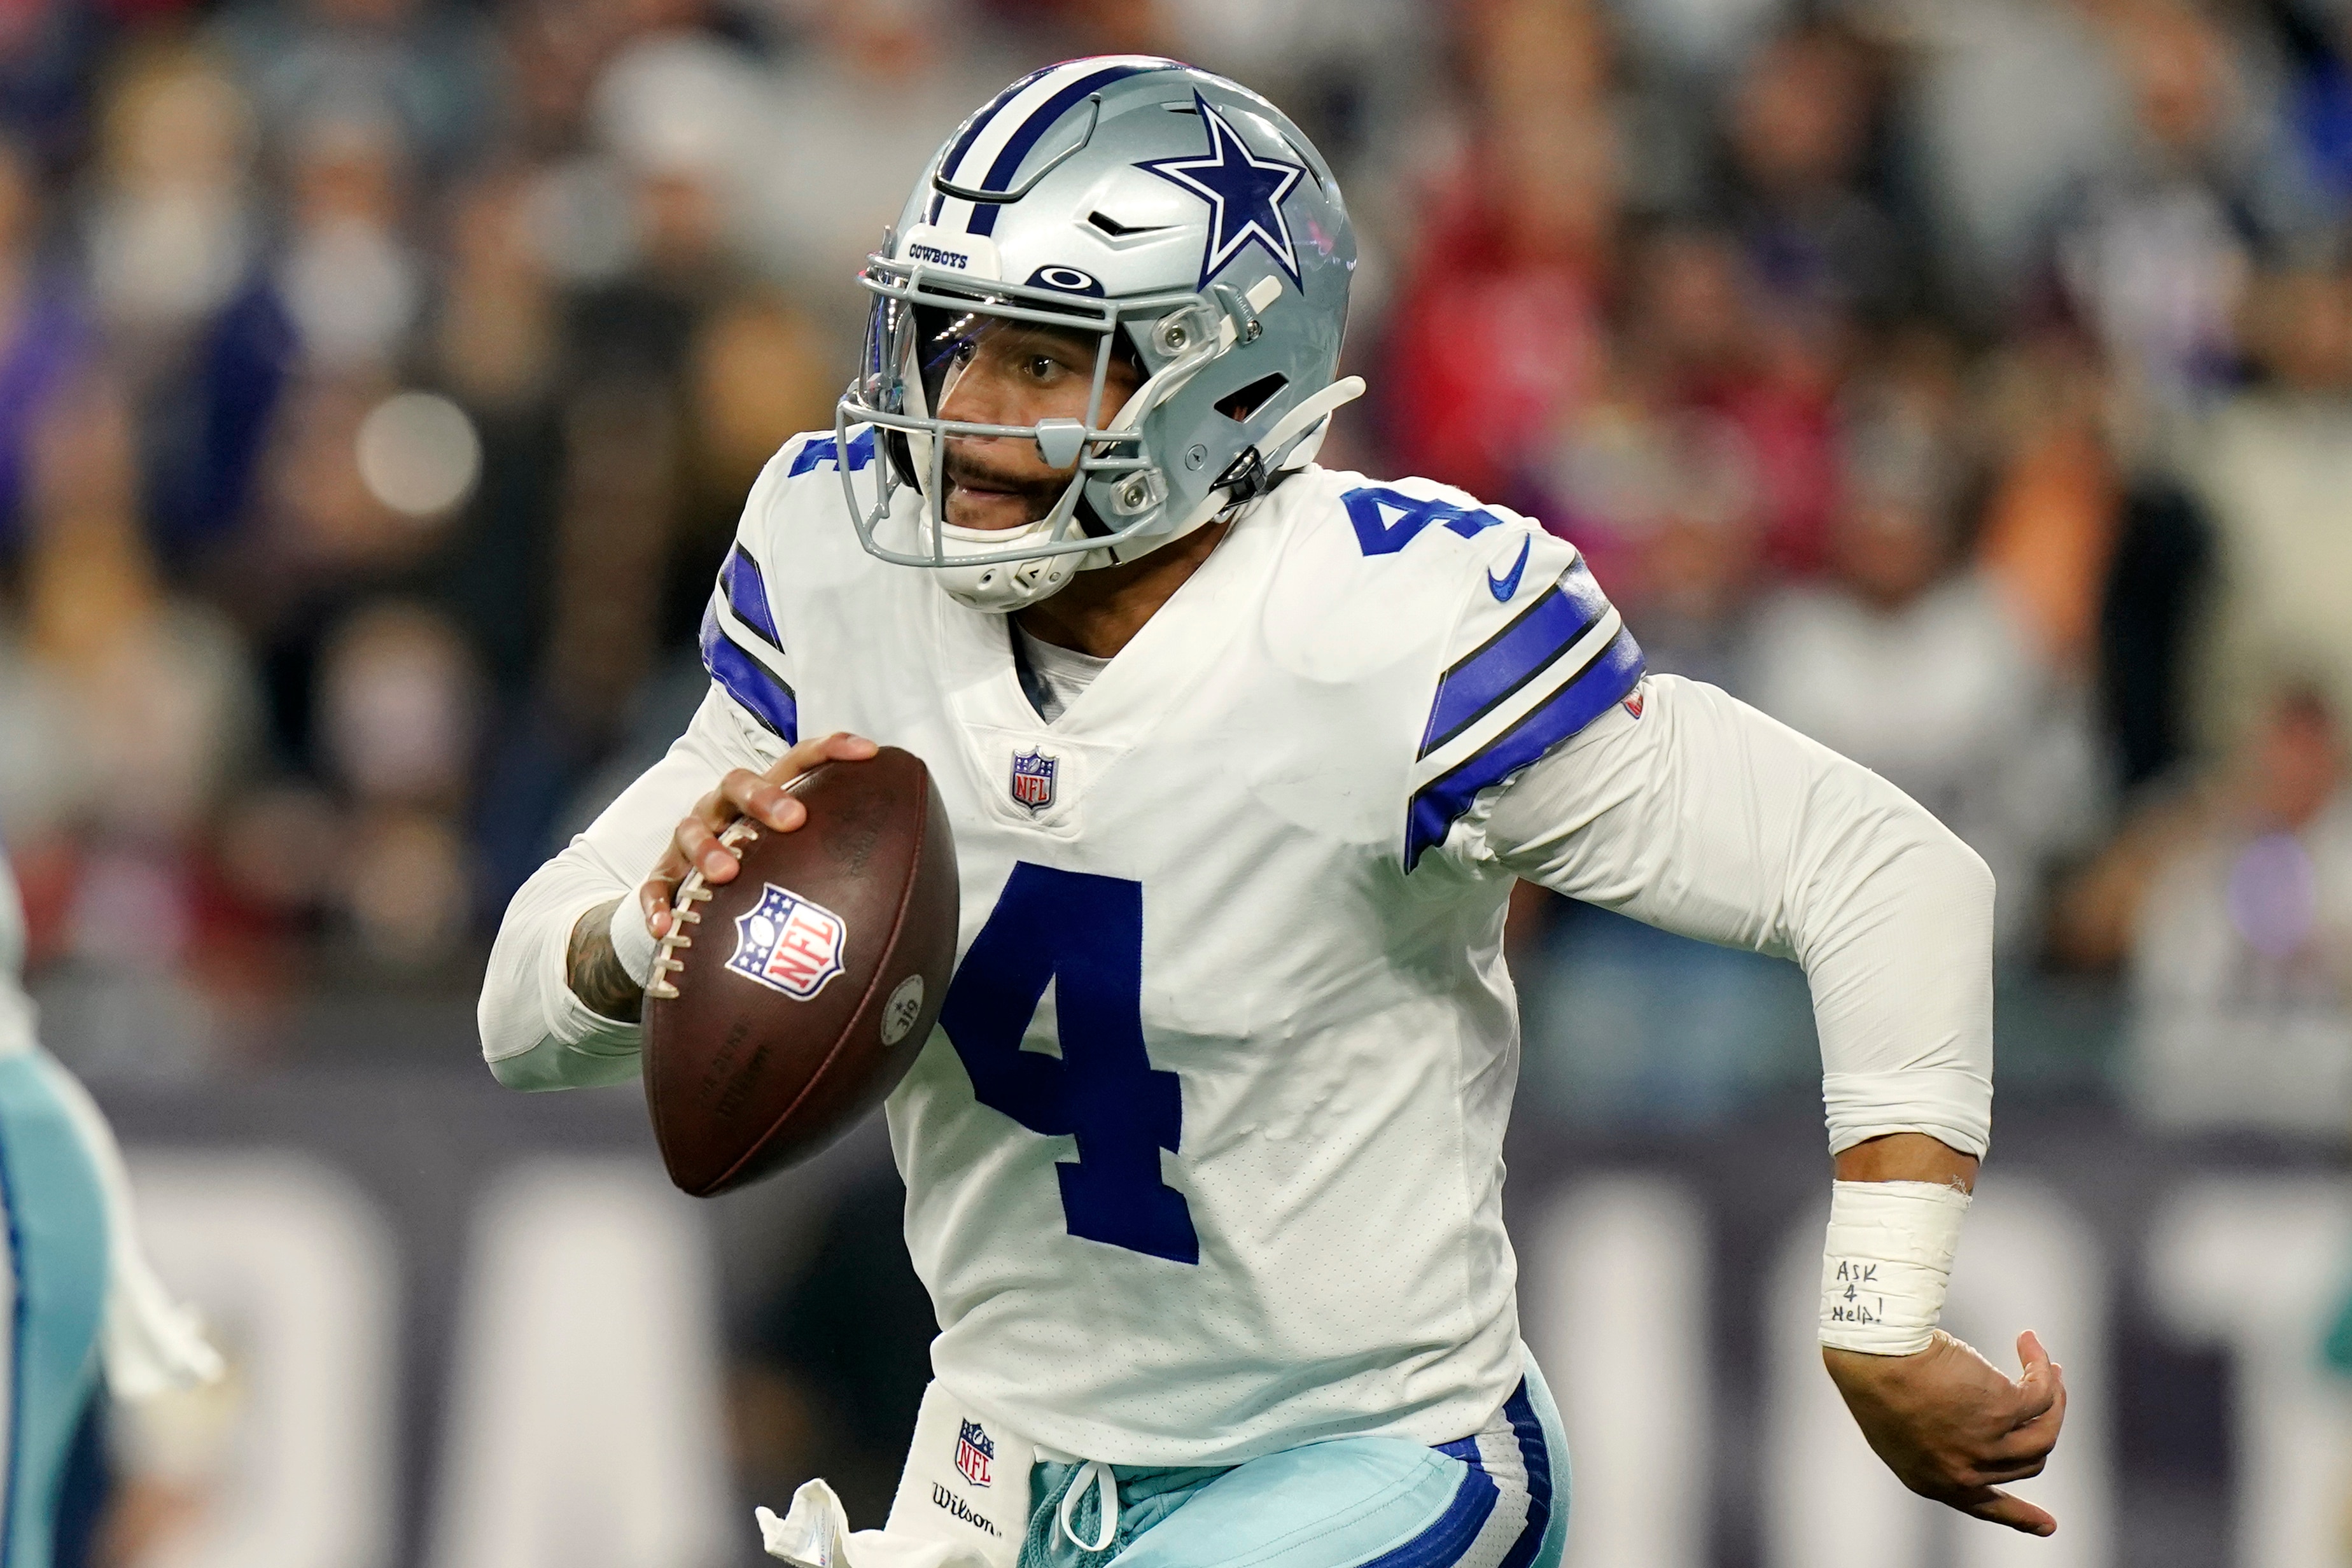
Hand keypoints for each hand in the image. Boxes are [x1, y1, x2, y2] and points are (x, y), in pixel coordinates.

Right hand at [639, 731, 878, 939]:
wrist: (697, 909)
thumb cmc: (766, 877)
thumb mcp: (803, 862)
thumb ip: (845, 862)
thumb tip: (921, 891)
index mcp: (765, 798)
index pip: (798, 760)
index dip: (833, 750)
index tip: (870, 753)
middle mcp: (725, 810)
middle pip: (739, 784)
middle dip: (765, 798)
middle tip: (794, 821)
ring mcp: (689, 842)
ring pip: (689, 830)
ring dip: (708, 849)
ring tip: (727, 874)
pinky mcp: (664, 879)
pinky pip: (654, 888)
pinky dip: (658, 905)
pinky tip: (667, 929)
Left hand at [1824, 1330, 2066, 1534]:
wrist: (1871, 1358)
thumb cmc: (1873, 1378)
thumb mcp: (1897, 1426)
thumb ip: (1935, 1438)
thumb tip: (1969, 1419)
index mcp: (1934, 1480)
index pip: (1985, 1506)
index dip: (2020, 1516)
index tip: (2048, 1526)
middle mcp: (1965, 1471)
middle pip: (2026, 1462)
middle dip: (2044, 1429)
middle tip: (2048, 1393)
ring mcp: (1987, 1445)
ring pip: (2044, 1432)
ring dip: (2054, 1399)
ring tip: (2048, 1368)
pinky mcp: (2002, 1410)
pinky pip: (2040, 1394)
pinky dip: (2041, 1368)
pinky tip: (2029, 1344)